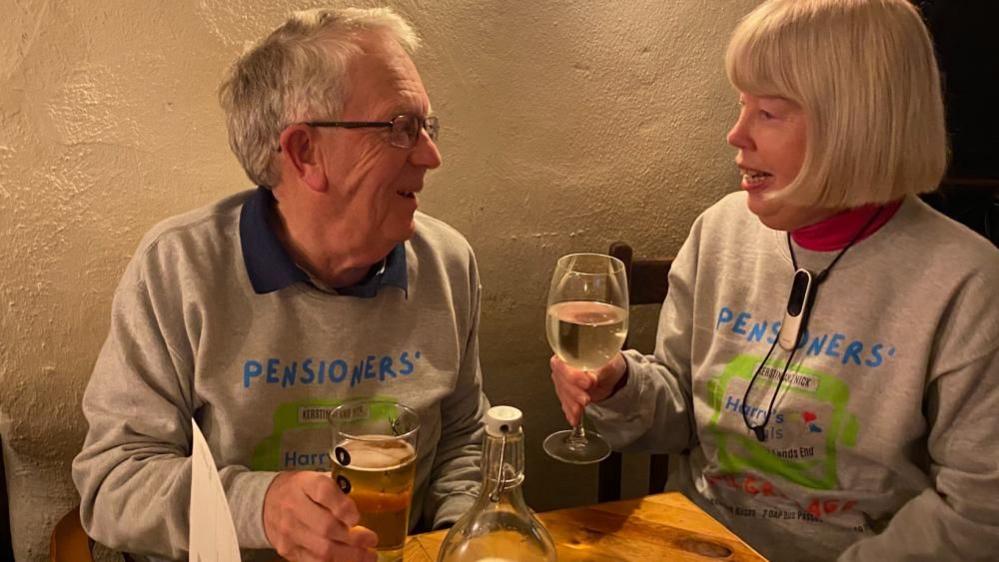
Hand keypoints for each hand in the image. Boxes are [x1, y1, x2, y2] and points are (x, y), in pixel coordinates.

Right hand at [263, 470, 377, 561]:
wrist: (265, 502)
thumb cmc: (301, 489)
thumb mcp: (316, 478)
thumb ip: (340, 488)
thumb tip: (371, 500)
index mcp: (305, 483)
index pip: (324, 492)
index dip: (343, 506)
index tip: (357, 517)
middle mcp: (294, 507)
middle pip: (325, 527)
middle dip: (354, 538)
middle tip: (372, 540)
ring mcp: (289, 531)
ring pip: (322, 550)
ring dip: (350, 556)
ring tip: (368, 555)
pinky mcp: (287, 550)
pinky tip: (351, 561)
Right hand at [550, 353, 626, 426]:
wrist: (610, 376)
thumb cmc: (608, 365)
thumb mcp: (608, 363)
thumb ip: (599, 369)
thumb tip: (593, 377)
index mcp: (570, 353)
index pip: (565, 364)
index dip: (574, 375)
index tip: (588, 383)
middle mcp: (563, 366)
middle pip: (562, 380)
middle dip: (574, 393)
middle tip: (586, 399)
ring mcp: (562, 380)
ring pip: (563, 393)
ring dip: (571, 404)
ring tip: (579, 411)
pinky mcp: (565, 393)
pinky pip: (565, 403)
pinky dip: (570, 412)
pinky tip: (574, 418)